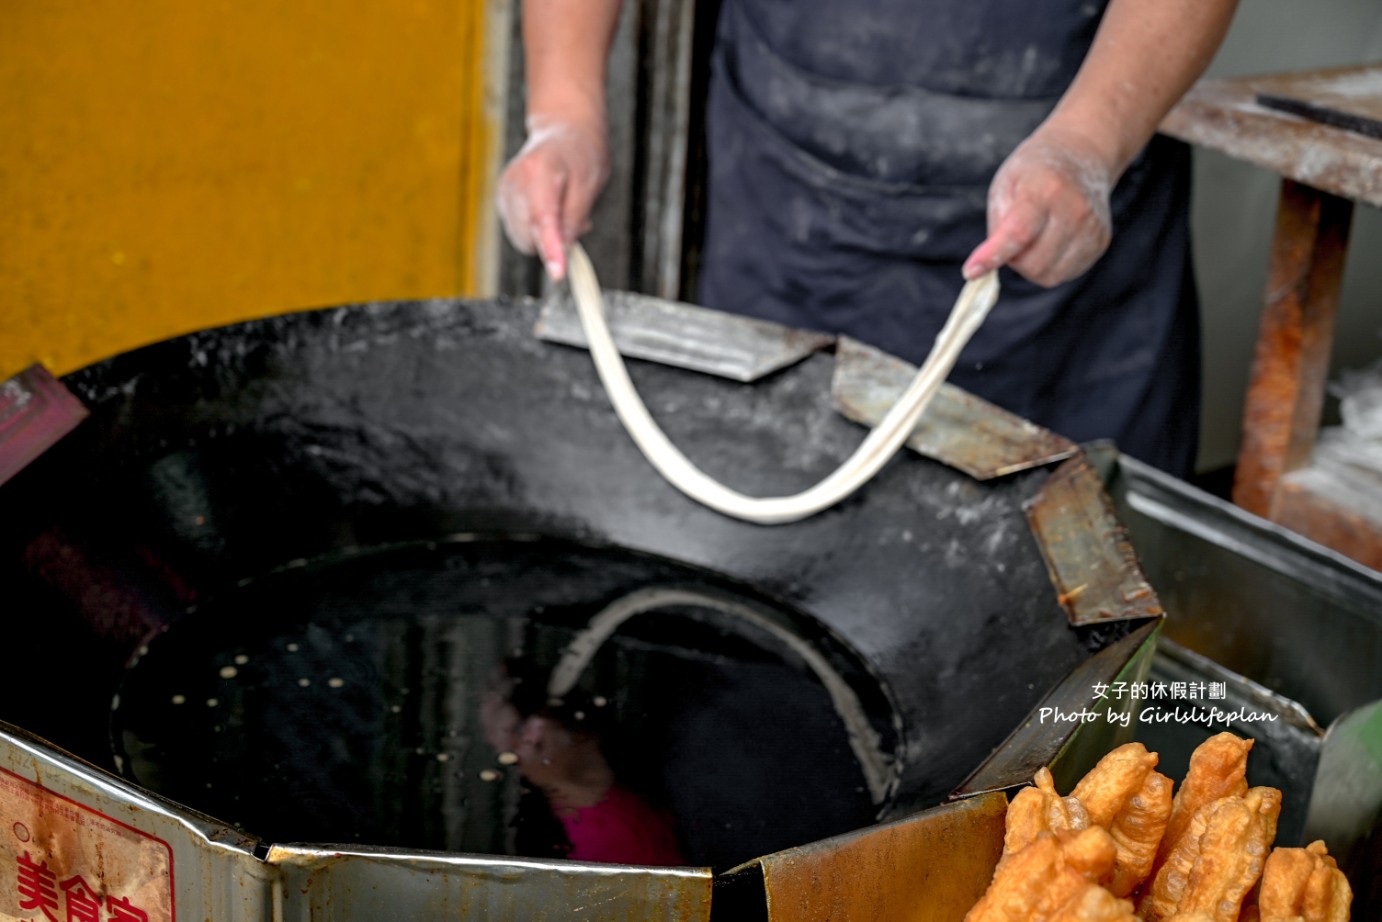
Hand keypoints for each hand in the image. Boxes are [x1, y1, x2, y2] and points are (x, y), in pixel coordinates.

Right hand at [497, 115, 608, 281]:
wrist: (563, 132)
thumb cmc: (580, 154)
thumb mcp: (590, 183)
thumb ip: (574, 218)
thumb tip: (563, 251)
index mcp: (538, 171)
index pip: (542, 219)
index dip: (551, 249)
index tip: (558, 273)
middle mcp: (514, 181)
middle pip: (530, 235)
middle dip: (554, 240)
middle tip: (577, 218)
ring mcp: (505, 191)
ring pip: (523, 238)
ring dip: (546, 236)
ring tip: (564, 209)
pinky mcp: (503, 201)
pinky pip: (520, 231)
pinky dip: (537, 231)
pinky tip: (549, 210)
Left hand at [962, 127, 1115, 287]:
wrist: (1081, 155)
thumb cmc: (1034, 172)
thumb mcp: (1006, 184)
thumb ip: (998, 224)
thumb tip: (991, 263)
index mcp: (1046, 190)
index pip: (1019, 232)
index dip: (993, 255)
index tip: (971, 271)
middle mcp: (1075, 210)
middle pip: (1032, 264)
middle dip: (1013, 259)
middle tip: (1012, 238)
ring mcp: (1092, 229)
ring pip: (1048, 275)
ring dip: (1031, 265)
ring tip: (1033, 238)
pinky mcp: (1100, 243)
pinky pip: (1065, 273)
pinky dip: (1050, 265)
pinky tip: (1051, 241)